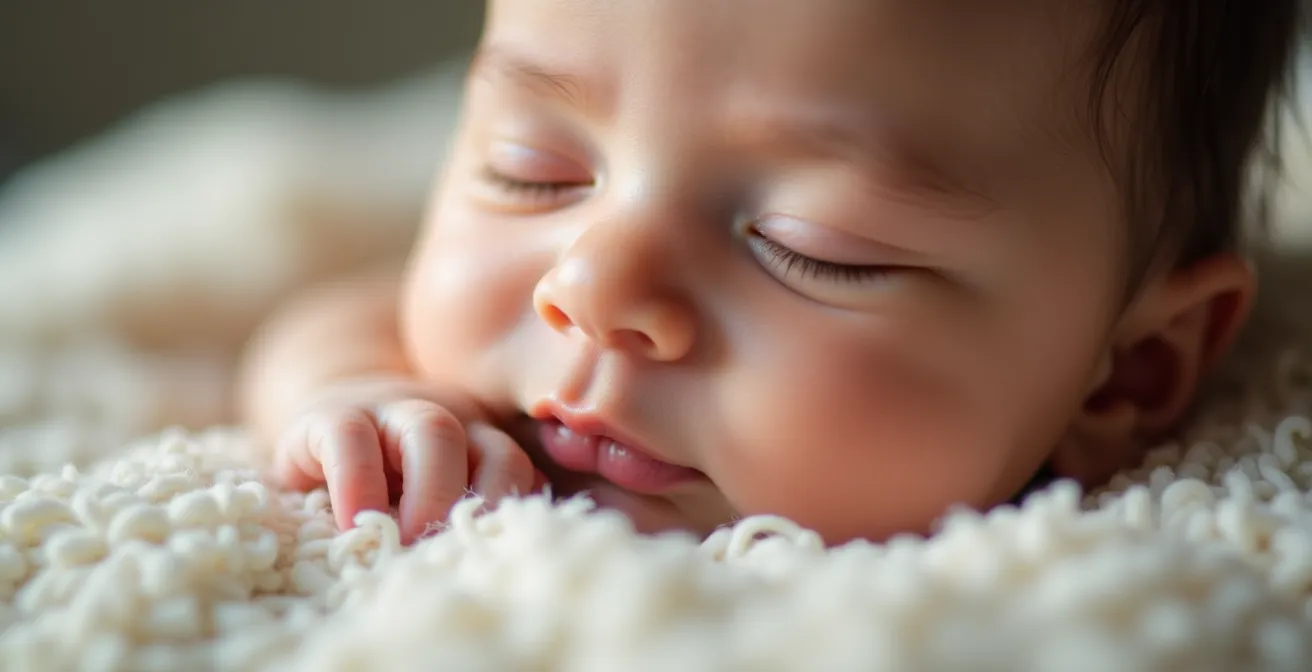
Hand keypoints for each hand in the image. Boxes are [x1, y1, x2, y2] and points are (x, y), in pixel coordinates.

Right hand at [274, 377, 543, 541]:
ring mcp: (393, 411)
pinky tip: (352, 523)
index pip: (515, 470)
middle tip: (455, 557)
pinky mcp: (332, 414)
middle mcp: (447, 423)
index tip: (495, 556)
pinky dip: (357, 482)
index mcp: (477, 445)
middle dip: (480, 506)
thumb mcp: (421, 499)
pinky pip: (351, 438)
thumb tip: (493, 555)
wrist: (316, 427)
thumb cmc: (379, 480)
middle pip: (491, 449)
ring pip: (433, 430)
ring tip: (409, 542)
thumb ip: (461, 514)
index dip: (509, 510)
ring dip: (431, 492)